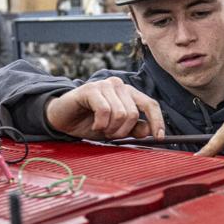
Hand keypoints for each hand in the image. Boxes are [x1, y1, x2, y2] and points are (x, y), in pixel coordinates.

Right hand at [46, 77, 165, 140]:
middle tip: (109, 134)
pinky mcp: (91, 89)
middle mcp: (119, 85)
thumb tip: (150, 131)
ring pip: (120, 114)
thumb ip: (134, 129)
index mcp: (129, 93)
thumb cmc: (90, 122)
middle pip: (133, 114)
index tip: (160, 138)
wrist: (63, 119)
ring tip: (101, 128)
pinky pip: (105, 111)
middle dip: (122, 131)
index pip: (150, 104)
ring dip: (110, 129)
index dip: (157, 121)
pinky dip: (100, 123)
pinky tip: (94, 124)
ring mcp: (105, 85)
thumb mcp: (116, 129)